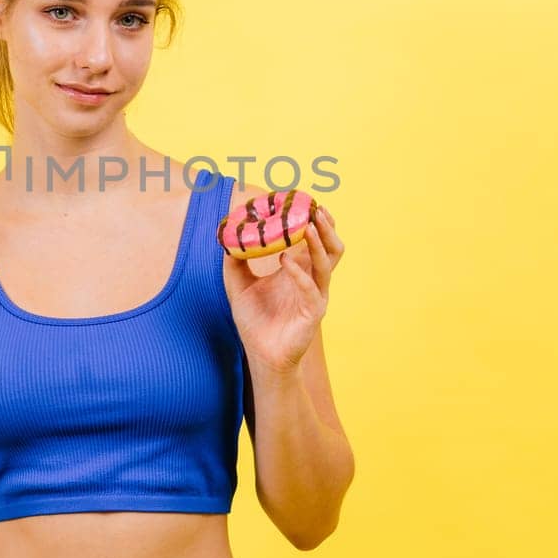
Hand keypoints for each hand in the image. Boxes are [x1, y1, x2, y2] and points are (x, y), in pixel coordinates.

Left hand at [221, 203, 344, 374]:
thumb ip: (234, 262)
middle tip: (316, 209)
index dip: (314, 221)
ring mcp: (315, 296)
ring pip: (327, 264)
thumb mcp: (238, 286)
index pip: (314, 241)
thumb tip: (225, 238)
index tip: (305, 200)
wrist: (261, 356)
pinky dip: (299, 273)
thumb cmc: (255, 322)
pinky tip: (285, 261)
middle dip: (327, 227)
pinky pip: (311, 290)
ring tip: (308, 226)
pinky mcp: (313, 314)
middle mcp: (312, 280)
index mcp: (299, 271)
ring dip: (319, 243)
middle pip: (331, 248)